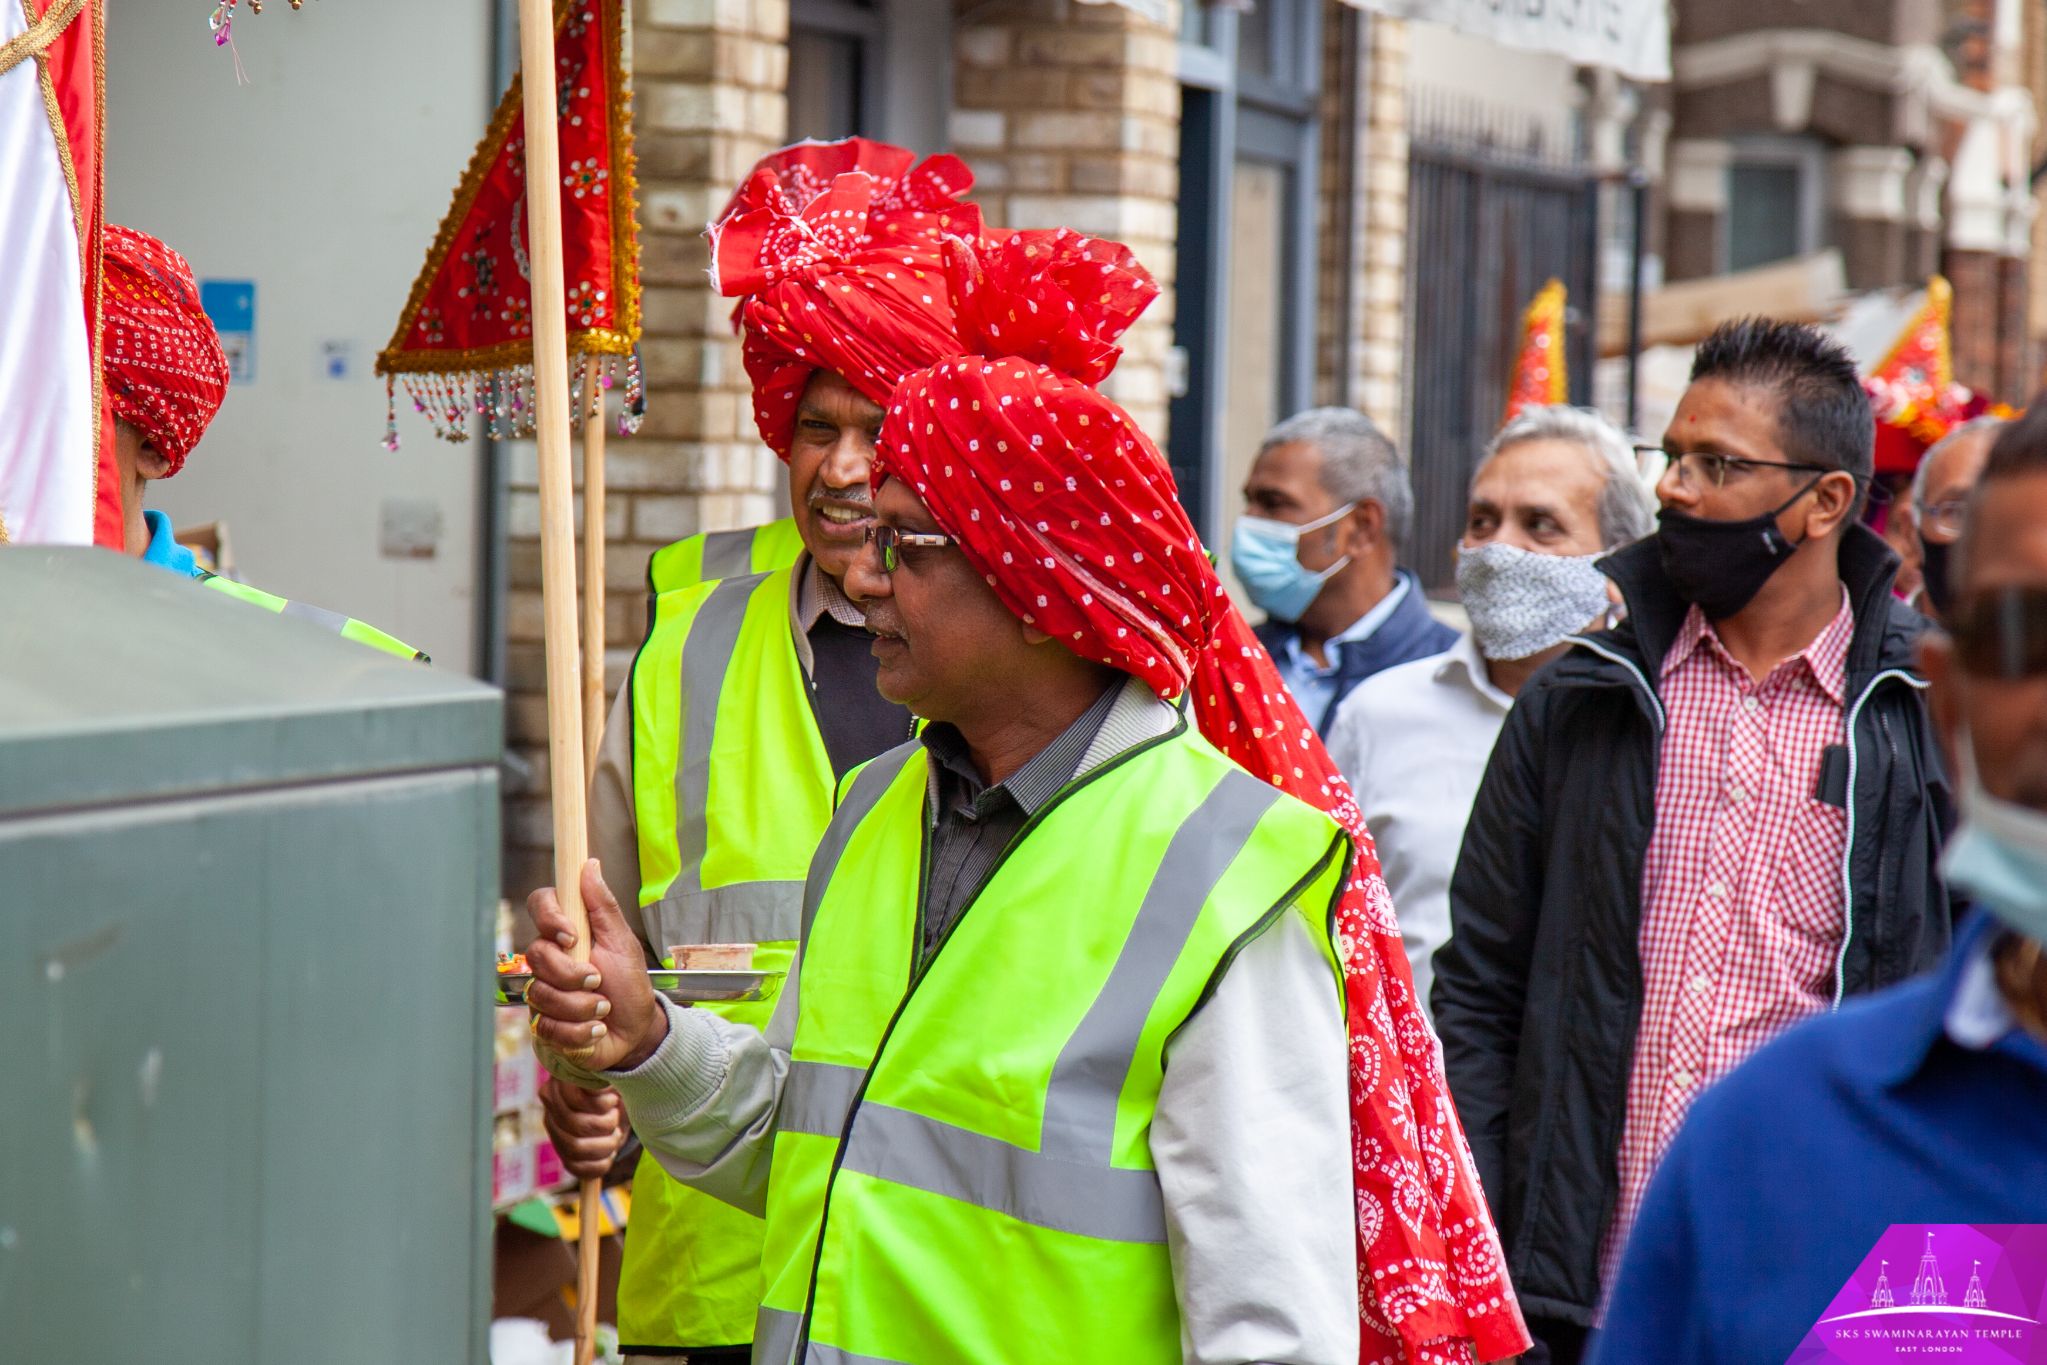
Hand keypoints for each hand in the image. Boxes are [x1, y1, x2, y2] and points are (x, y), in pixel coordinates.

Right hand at [524, 859, 667, 1072]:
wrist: (637, 1031)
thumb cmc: (630, 984)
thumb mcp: (623, 942)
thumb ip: (603, 906)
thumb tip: (589, 865)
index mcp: (567, 934)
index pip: (539, 906)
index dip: (549, 918)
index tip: (572, 936)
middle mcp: (549, 961)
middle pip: (537, 955)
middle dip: (573, 974)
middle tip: (599, 980)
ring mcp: (543, 992)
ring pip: (541, 994)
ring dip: (582, 1006)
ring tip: (602, 1007)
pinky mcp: (543, 1025)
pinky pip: (547, 1026)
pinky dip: (579, 1030)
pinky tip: (594, 1028)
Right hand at [538, 1077, 628, 1179]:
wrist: (621, 1105)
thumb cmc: (615, 1086)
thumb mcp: (613, 1074)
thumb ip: (604, 1074)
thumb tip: (601, 1086)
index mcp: (557, 1087)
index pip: (574, 1099)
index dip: (600, 1103)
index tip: (613, 1099)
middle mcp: (550, 1112)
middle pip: (576, 1126)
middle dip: (605, 1123)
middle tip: (616, 1116)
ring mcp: (556, 1137)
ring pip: (576, 1149)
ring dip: (606, 1143)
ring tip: (615, 1132)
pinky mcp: (566, 1158)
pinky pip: (578, 1169)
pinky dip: (601, 1162)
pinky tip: (610, 1149)